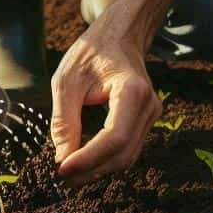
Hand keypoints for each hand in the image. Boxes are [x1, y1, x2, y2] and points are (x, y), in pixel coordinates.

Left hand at [51, 27, 161, 185]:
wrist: (119, 35)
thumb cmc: (92, 52)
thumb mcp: (67, 81)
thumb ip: (64, 121)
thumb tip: (62, 160)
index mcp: (133, 91)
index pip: (114, 137)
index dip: (89, 159)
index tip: (62, 169)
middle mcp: (149, 105)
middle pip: (123, 153)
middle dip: (91, 170)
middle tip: (61, 176)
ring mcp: (152, 114)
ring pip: (127, 156)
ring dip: (98, 170)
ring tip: (69, 173)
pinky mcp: (146, 120)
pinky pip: (128, 149)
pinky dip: (106, 160)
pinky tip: (84, 162)